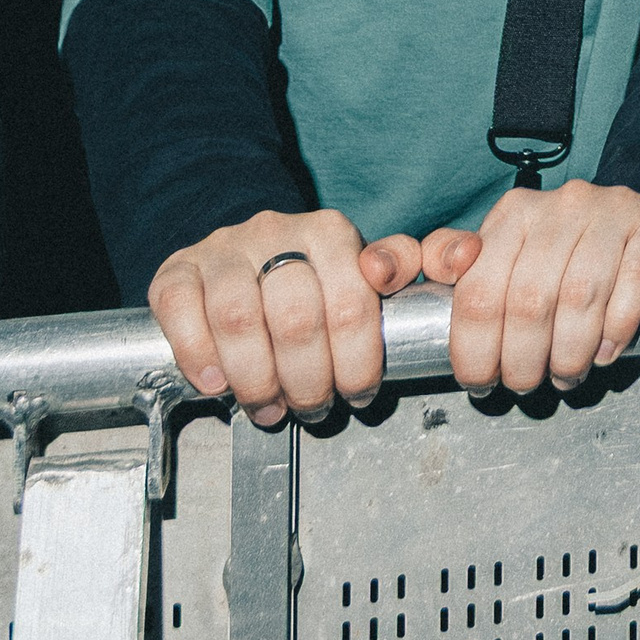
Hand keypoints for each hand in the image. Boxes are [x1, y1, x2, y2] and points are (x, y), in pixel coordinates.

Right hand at [147, 204, 421, 423]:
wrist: (241, 254)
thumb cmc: (311, 277)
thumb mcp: (362, 270)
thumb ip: (410, 267)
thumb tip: (462, 256)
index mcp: (330, 232)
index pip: (352, 302)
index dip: (357, 361)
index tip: (359, 393)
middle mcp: (275, 231)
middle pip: (296, 318)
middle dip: (308, 379)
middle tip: (314, 407)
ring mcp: (223, 249)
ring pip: (238, 318)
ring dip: (256, 379)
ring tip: (270, 407)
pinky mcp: (176, 269)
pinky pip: (182, 309)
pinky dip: (199, 355)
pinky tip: (217, 384)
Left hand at [414, 179, 639, 391]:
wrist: (636, 221)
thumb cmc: (562, 252)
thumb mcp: (505, 252)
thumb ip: (451, 265)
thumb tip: (382, 272)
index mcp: (514, 213)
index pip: (478, 290)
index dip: (474, 348)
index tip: (478, 381)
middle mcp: (561, 204)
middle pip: (529, 301)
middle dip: (522, 359)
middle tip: (524, 385)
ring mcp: (612, 211)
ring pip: (580, 296)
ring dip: (569, 352)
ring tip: (564, 376)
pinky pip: (634, 279)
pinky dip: (616, 326)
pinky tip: (605, 351)